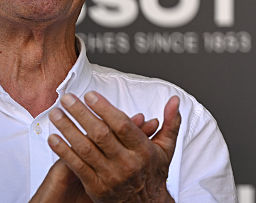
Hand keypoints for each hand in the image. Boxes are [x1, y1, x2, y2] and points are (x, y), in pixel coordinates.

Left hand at [46, 92, 180, 201]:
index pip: (122, 125)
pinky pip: (76, 166)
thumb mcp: (167, 148)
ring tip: (57, 114)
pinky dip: (63, 151)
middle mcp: (126, 163)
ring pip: (85, 148)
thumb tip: (174, 101)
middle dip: (81, 114)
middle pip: (100, 134)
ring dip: (68, 129)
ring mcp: (109, 175)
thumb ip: (171, 122)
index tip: (91, 96)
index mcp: (143, 150)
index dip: (104, 109)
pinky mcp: (95, 186)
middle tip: (68, 99)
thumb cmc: (154, 173)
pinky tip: (54, 138)